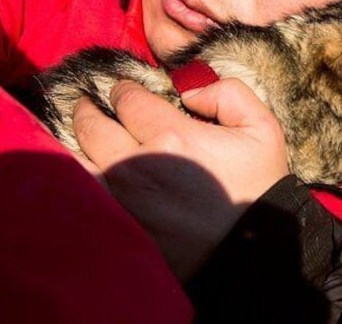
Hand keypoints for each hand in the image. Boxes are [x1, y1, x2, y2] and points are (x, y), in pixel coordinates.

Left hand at [73, 79, 289, 280]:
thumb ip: (230, 93)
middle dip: (89, 110)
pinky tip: (86, 171)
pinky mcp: (118, 226)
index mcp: (173, 135)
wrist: (252, 252)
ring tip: (83, 138)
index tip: (124, 90)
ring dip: (77, 144)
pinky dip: (76, 179)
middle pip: (93, 127)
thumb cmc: (258, 188)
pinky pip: (83, 197)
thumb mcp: (264, 129)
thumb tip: (190, 90)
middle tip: (89, 105)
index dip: (124, 89)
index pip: (127, 99)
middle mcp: (138, 164)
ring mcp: (122, 200)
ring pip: (78, 161)